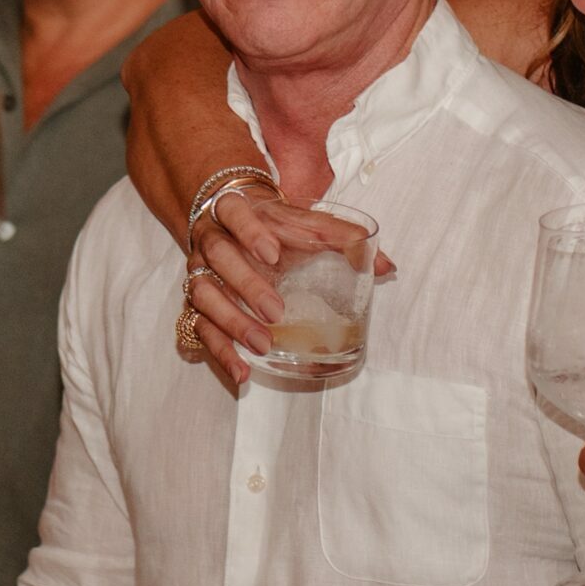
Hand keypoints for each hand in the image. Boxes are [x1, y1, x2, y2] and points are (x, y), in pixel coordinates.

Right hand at [182, 193, 395, 383]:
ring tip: (263, 345)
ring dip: (231, 322)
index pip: (235, 213)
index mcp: (237, 213)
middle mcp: (213, 240)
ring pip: (204, 295)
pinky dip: (219, 352)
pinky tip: (242, 372)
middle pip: (220, 258)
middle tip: (276, 312)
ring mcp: (200, 271)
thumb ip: (345, 239)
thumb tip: (387, 267)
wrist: (231, 222)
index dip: (249, 231)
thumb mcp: (306, 224)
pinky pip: (199, 327)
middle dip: (246, 285)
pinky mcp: (197, 302)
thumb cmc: (275, 227)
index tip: (272, 253)